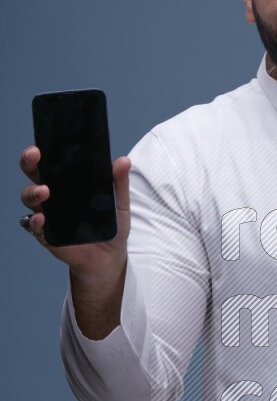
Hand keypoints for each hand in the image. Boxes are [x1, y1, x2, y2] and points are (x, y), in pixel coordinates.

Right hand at [19, 145, 131, 279]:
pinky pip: (34, 226)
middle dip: (29, 162)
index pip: (51, 161)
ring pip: (29, 197)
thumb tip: (123, 161)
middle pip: (34, 173)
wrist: (110, 256)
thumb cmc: (110, 225)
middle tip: (35, 156)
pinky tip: (42, 218)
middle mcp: (53, 195)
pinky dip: (36, 222)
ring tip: (45, 191)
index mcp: (68, 182)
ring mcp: (48, 214)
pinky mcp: (47, 234)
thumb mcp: (120, 203)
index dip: (42, 150)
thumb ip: (120, 183)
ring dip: (33, 192)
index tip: (43, 143)